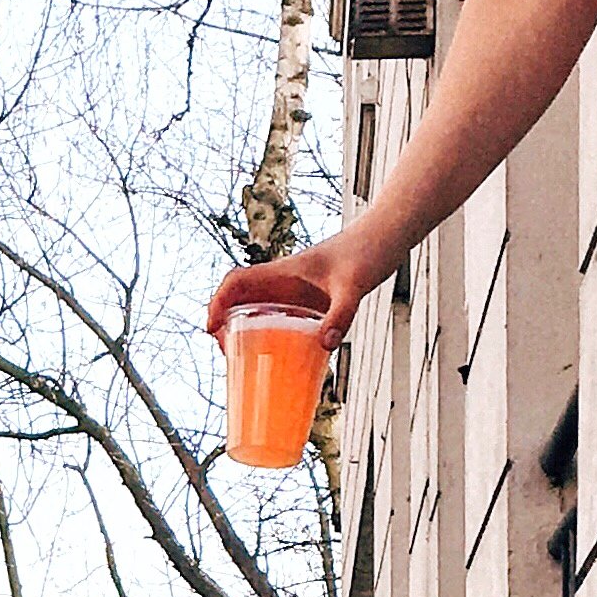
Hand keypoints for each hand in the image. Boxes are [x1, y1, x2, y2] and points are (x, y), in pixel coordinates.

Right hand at [205, 229, 379, 367]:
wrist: (385, 237)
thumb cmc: (367, 251)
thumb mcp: (354, 286)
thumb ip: (340, 315)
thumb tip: (325, 346)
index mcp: (284, 271)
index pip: (237, 282)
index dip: (218, 302)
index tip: (211, 328)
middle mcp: (285, 280)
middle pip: (240, 299)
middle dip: (225, 323)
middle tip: (228, 352)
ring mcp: (296, 290)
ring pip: (258, 308)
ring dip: (245, 330)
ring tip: (245, 359)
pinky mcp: (311, 299)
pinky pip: (281, 317)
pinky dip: (272, 334)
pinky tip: (283, 356)